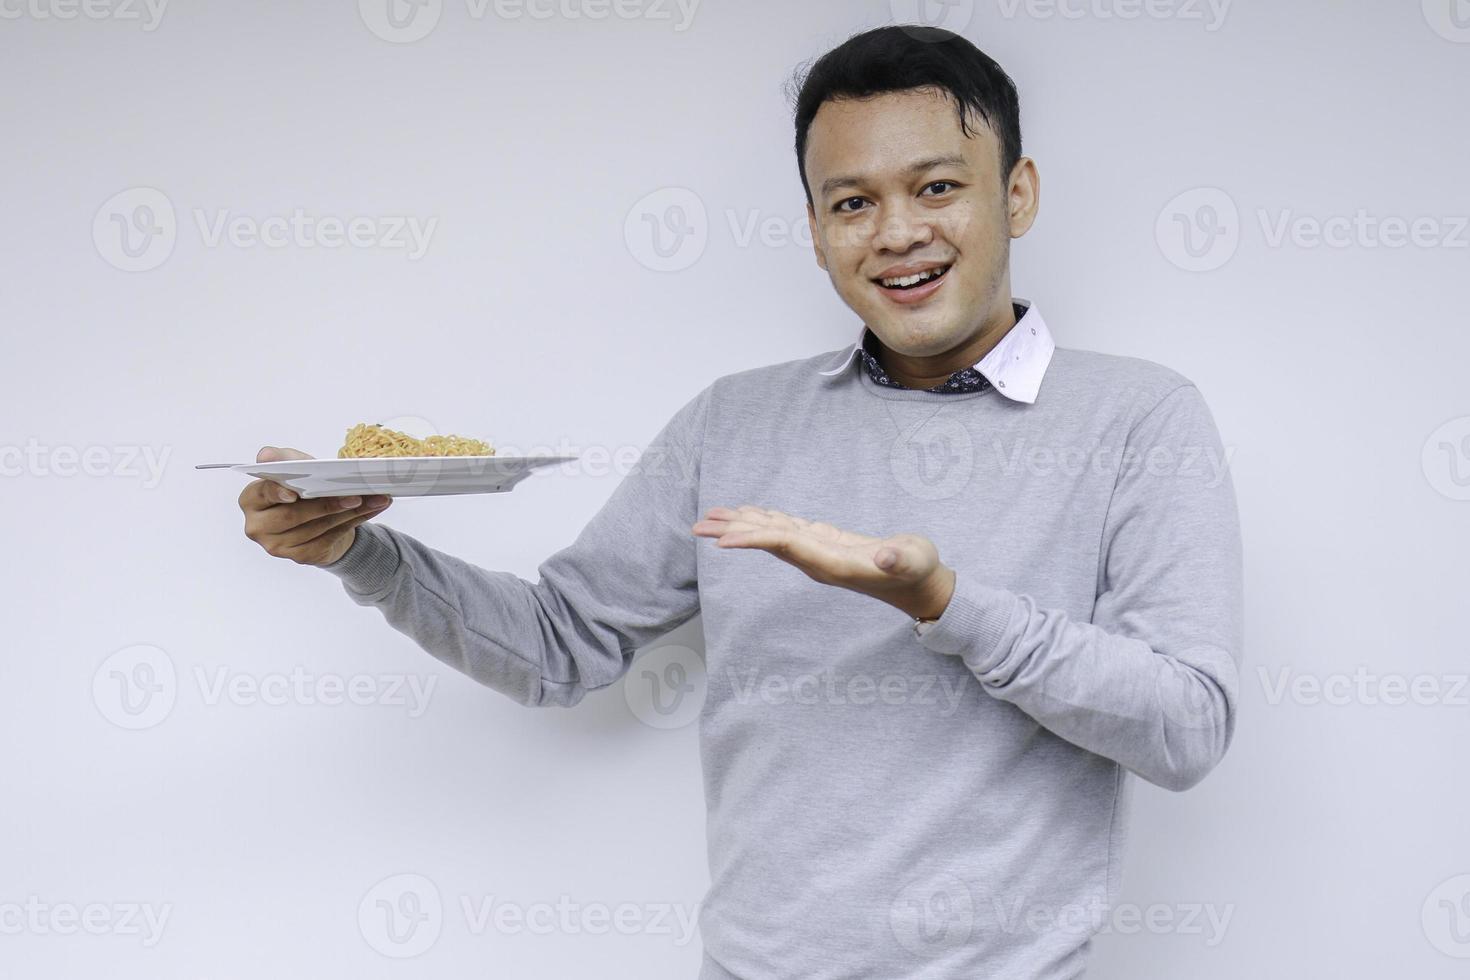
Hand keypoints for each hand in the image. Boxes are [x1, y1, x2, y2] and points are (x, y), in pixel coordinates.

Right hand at [239, 446, 392, 566]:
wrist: (316, 518)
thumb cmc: (301, 488)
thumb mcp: (294, 467)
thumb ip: (282, 458)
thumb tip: (265, 455)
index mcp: (251, 500)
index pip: (263, 494)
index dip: (277, 493)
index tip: (294, 493)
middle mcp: (258, 526)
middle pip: (293, 516)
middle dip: (325, 504)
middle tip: (354, 496)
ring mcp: (278, 545)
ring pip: (317, 528)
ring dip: (348, 513)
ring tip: (373, 499)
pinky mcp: (300, 556)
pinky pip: (330, 539)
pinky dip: (354, 522)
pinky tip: (372, 509)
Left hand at [691, 505, 955, 620]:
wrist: (919, 585)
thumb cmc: (917, 571)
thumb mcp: (913, 561)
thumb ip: (898, 559)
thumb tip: (884, 557)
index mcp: (829, 562)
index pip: (784, 547)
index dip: (754, 540)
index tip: (723, 539)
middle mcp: (816, 559)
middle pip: (767, 542)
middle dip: (733, 533)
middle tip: (697, 525)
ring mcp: (817, 552)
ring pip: (770, 535)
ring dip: (741, 526)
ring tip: (710, 518)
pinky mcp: (822, 543)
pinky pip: (784, 531)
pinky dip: (762, 521)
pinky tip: (748, 515)